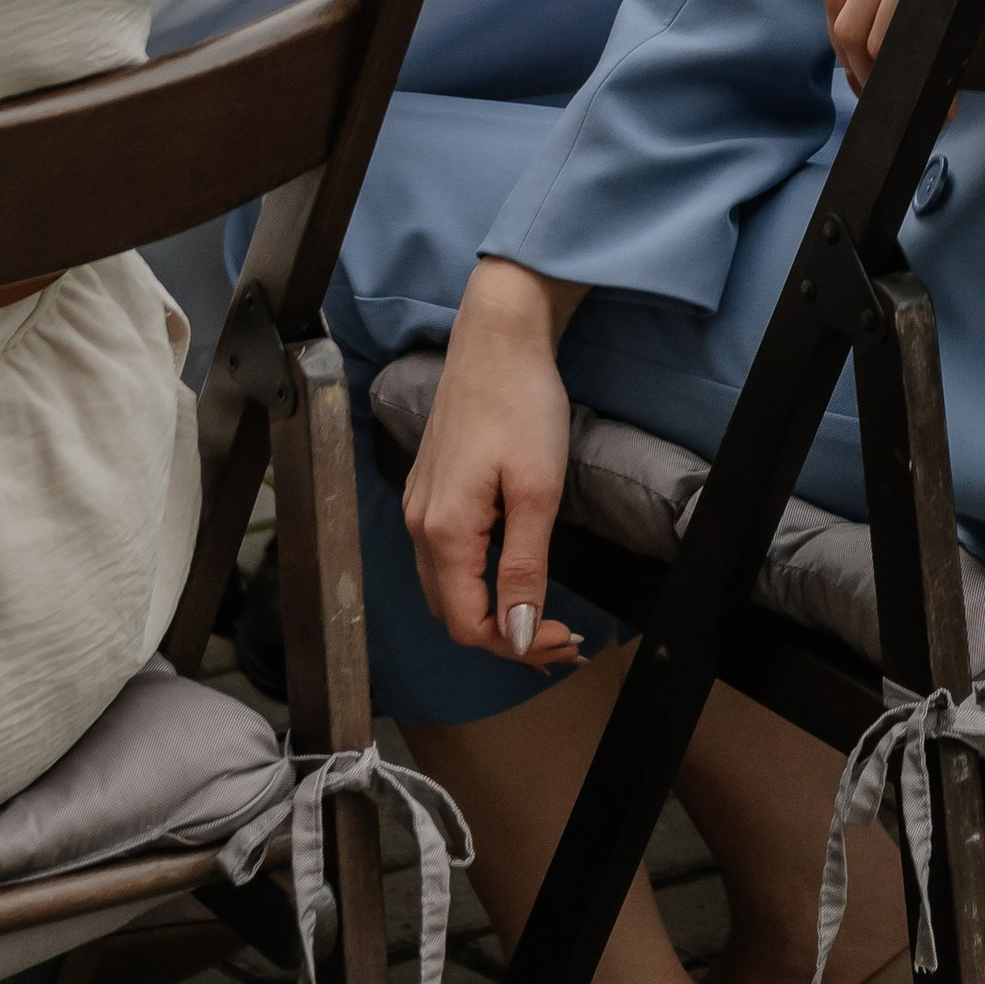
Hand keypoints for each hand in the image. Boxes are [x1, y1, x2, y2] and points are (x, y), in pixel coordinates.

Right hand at [401, 258, 588, 667]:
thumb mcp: (537, 489)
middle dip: (504, 636)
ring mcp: (420, 505)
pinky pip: (444, 557)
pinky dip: (477, 580)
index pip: (469, 625)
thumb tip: (519, 636)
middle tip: (560, 638)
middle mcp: (420, 525)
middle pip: (452, 613)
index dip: (516, 647)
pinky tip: (511, 573)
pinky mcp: (431, 488)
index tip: (564, 641)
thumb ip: (524, 567)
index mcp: (444, 531)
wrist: (498, 336)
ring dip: (490, 611)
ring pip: (446, 587)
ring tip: (542, 616)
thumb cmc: (521, 402)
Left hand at [822, 0, 984, 94]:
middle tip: (896, 102)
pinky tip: (943, 75)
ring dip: (892, 73)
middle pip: (845, 19)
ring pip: (873, 25)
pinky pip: (911, 11)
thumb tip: (931, 6)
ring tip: (925, 100)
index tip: (868, 78)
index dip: (844, 46)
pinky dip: (919, 53)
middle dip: (863, 73)